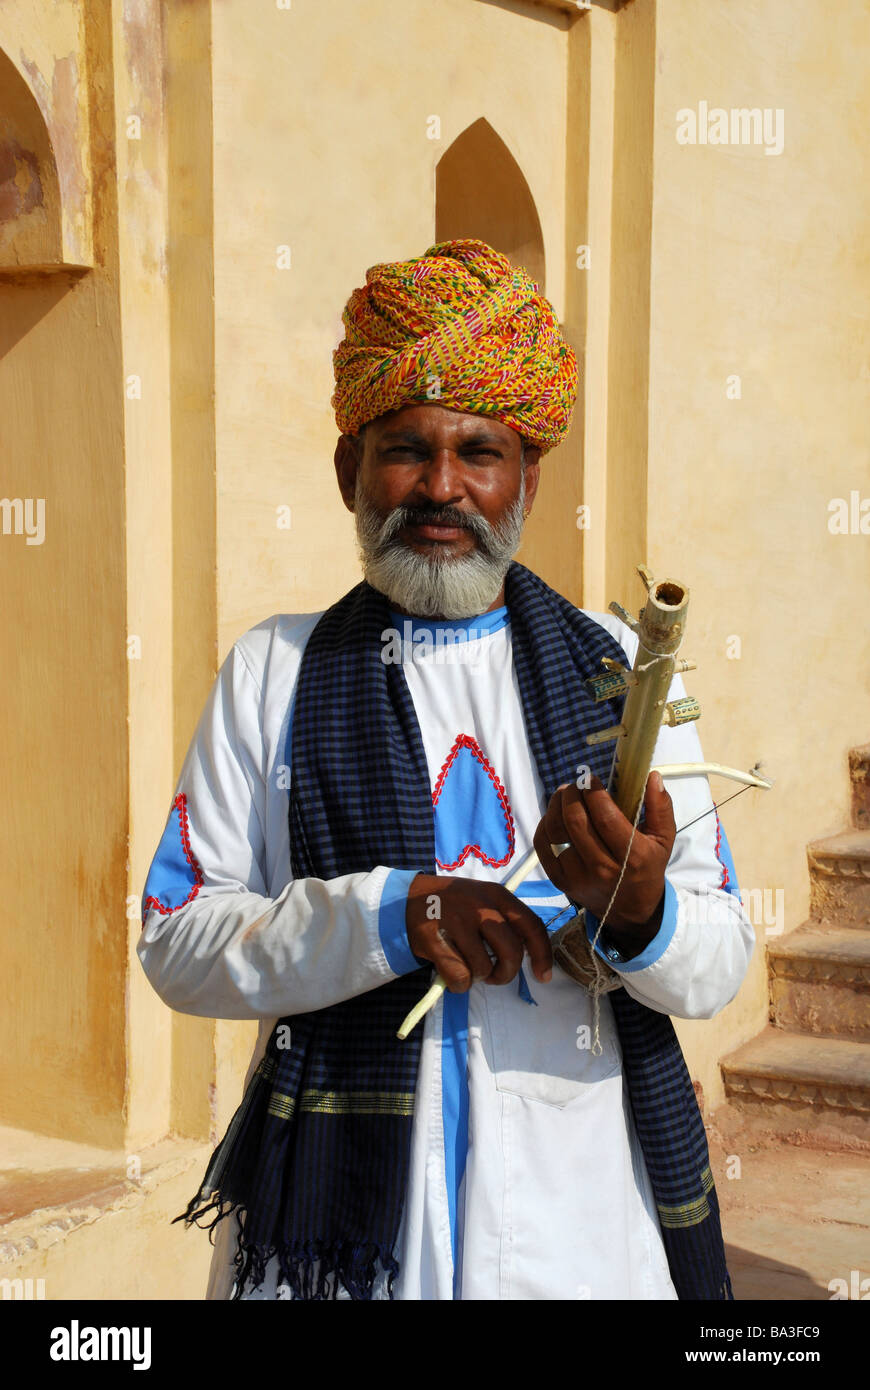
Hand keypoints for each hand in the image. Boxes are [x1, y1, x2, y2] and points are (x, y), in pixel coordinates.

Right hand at [406, 874, 552, 992]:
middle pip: (511, 951)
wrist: (408, 897)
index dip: (542, 954)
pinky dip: (458, 983)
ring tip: (465, 964)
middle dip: (506, 973)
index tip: (542, 976)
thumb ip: (506, 921)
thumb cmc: (454, 904)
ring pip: (484, 968)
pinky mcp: (433, 939)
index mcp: (497, 894)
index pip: (531, 925)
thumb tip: (531, 956)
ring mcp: (456, 921)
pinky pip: (459, 977)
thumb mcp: (483, 899)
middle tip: (495, 976)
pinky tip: (450, 969)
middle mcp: (479, 905)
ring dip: (477, 976)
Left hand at [533, 772, 675, 945]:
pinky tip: (555, 815)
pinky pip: (542, 845)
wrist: (630, 912)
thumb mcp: (664, 840)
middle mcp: (603, 868)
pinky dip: (544, 824)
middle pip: (576, 822)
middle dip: (572, 794)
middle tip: (576, 784)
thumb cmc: (647, 868)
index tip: (591, 779)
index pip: (605, 818)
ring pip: (555, 832)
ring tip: (565, 794)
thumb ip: (660, 807)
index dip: (594, 793)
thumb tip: (652, 776)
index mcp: (632, 857)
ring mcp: (577, 876)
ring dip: (556, 805)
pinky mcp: (560, 881)